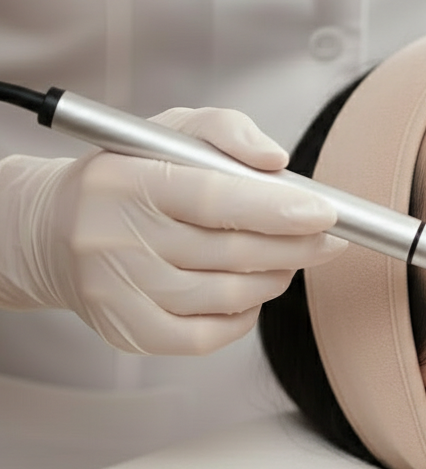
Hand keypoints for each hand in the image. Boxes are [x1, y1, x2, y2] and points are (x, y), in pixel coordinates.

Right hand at [9, 107, 345, 354]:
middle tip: (329, 239)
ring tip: (288, 260)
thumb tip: (276, 161)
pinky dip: (244, 317)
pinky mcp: (125, 331)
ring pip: (227, 296)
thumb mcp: (171, 132)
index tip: (326, 213)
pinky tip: (252, 294)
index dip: (278, 208)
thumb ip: (227, 131)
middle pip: (231, 252)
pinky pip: (206, 336)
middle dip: (297, 247)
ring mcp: (117, 291)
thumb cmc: (128, 176)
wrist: (53, 231)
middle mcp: (115, 238)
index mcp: (127, 181)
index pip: (215, 198)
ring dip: (275, 279)